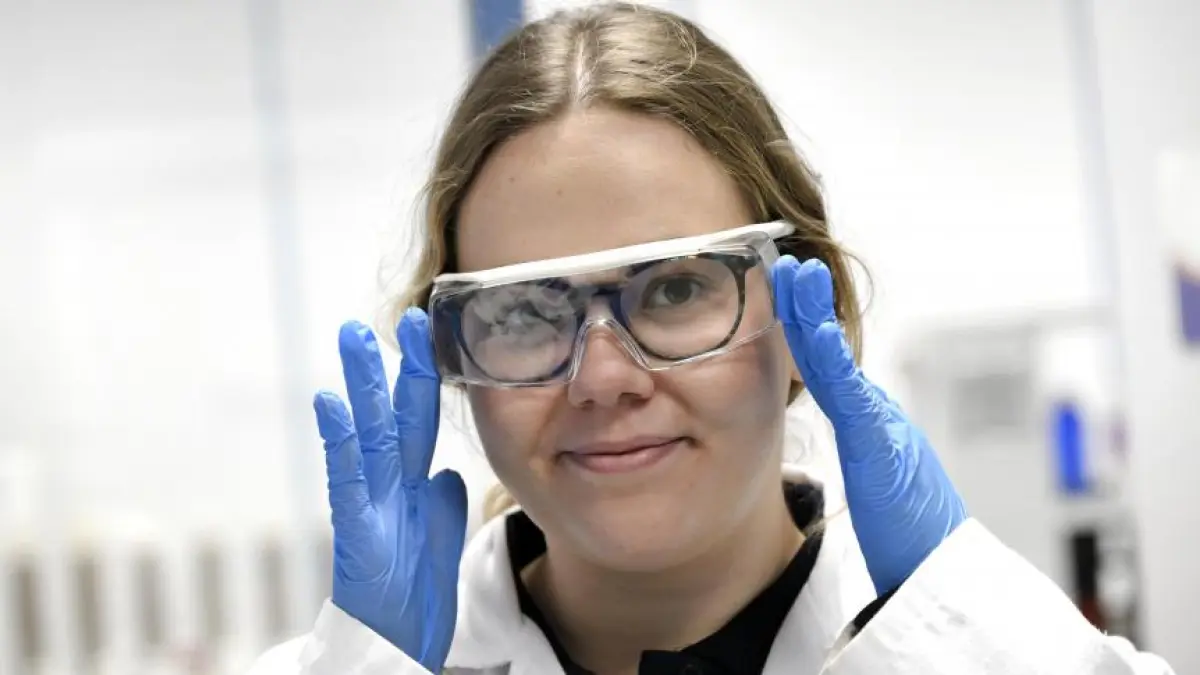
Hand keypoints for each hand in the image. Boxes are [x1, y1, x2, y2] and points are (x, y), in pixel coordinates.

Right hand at [313, 308, 466, 670]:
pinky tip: (331, 402)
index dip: (425, 374)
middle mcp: (388, 485)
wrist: (399, 646)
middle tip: (394, 314)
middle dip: (392, 364)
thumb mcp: (438, 538)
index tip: (429, 328)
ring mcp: (369, 503)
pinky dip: (339, 440)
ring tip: (354, 338)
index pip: (420, 417)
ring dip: (361, 384)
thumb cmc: (413, 594)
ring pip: (366, 433)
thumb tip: (446, 471)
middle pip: (391, 413)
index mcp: (411, 483)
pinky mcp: (355, 530)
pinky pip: (346, 478)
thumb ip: (442, 501)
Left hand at [773, 256, 966, 594]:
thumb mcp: (876, 472)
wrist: (943, 568)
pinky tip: (815, 330)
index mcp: (867, 420)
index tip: (786, 285)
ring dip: (815, 315)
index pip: (824, 364)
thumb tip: (846, 408)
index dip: (804, 323)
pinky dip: (832, 361)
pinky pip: (851, 398)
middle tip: (788, 263)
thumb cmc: (912, 528)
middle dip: (807, 304)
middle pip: (830, 350)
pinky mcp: (881, 447)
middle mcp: (874, 414)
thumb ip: (860, 437)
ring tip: (799, 275)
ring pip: (837, 363)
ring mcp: (880, 425)